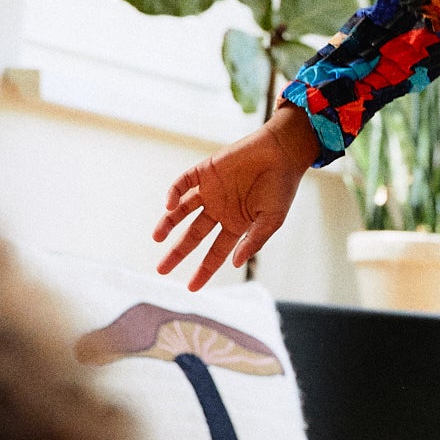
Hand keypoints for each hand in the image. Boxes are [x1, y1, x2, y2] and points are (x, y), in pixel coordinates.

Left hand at [154, 106, 320, 290]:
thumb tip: (234, 263)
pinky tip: (169, 205)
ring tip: (157, 237)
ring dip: (168, 223)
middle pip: (193, 235)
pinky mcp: (206, 170)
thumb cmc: (282, 186)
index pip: (215, 253)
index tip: (192, 288)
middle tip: (161, 269)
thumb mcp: (271, 220)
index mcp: (236, 224)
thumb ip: (253, 241)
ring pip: (182, 211)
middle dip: (177, 252)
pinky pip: (184, 183)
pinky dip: (174, 193)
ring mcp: (211, 191)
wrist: (282, 151)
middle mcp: (220, 210)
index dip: (204, 271)